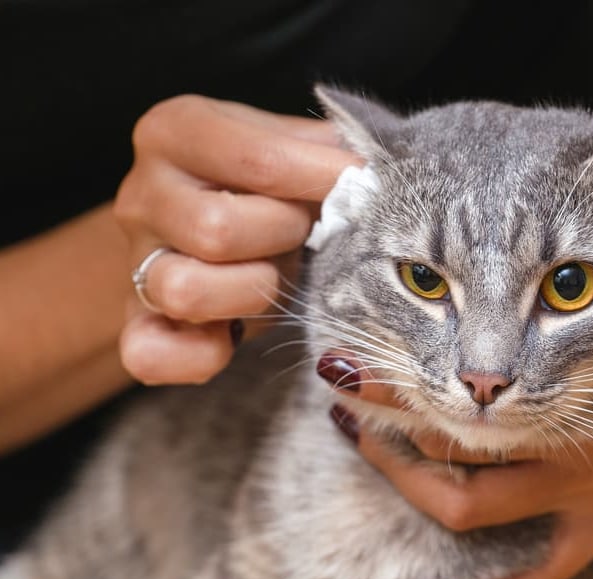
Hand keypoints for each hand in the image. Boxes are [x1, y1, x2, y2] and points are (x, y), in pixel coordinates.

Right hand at [114, 95, 360, 383]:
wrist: (202, 228)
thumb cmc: (263, 187)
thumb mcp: (290, 148)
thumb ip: (327, 150)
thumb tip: (383, 167)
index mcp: (176, 132)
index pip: (256, 159)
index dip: (322, 180)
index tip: (362, 186)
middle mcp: (142, 194)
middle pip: (217, 229)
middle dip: (284, 238)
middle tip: (306, 235)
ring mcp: (133, 261)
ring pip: (184, 289)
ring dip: (252, 291)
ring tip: (275, 276)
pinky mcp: (134, 323)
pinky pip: (150, 354)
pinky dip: (199, 355)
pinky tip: (233, 335)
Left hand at [317, 202, 592, 578]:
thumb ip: (566, 215)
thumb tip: (499, 160)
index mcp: (588, 364)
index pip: (466, 382)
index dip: (391, 377)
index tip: (332, 362)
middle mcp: (592, 431)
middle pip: (463, 443)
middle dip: (390, 417)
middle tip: (341, 389)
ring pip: (472, 501)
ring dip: (405, 474)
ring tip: (363, 437)